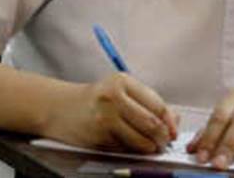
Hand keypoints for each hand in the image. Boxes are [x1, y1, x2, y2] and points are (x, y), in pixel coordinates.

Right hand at [42, 73, 179, 153]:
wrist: (59, 107)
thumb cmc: (94, 100)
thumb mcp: (120, 91)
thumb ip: (148, 102)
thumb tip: (174, 121)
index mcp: (122, 81)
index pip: (157, 105)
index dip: (169, 122)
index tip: (173, 131)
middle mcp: (113, 97)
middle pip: (152, 124)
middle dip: (163, 138)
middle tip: (164, 143)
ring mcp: (105, 118)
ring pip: (141, 141)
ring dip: (150, 148)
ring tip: (149, 146)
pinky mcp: (99, 137)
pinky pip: (126, 149)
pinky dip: (132, 151)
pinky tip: (129, 145)